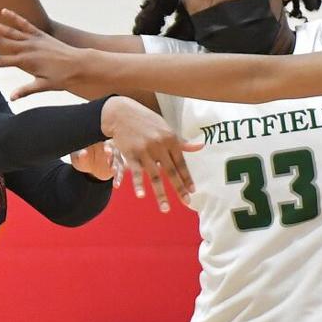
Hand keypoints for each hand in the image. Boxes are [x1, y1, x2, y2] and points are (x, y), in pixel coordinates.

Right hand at [0, 11, 91, 97]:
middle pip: (0, 42)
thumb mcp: (44, 86)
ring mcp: (33, 39)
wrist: (80, 64)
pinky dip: (15, 17)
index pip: (0, 63)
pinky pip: (25, 24)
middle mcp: (27, 48)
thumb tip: (11, 97)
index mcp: (26, 62)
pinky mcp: (40, 34)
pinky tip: (5, 10)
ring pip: (10, 30)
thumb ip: (26, 90)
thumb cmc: (63, 78)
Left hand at [70, 143, 116, 180]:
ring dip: (116, 166)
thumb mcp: (79, 157)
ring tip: (113, 170)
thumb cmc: (83, 158)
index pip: (106, 143)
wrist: (88, 166)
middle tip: (109, 154)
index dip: (107, 147)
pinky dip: (118, 179)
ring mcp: (115, 160)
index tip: (106, 150)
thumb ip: (81, 155)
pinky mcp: (117, 169)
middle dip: (112, 153)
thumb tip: (83, 153)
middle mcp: (111, 150)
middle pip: (114, 151)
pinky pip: (119, 174)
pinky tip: (116, 184)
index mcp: (102, 144)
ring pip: (118, 163)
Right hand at [101, 98, 198, 212]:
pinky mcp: (131, 154)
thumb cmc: (146, 121)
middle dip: (179, 189)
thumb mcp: (165, 128)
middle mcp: (160, 146)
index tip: (192, 191)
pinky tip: (142, 195)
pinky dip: (139, 184)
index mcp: (170, 139)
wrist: (121, 113)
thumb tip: (200, 146)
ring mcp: (145, 151)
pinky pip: (137, 172)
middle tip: (187, 203)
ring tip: (165, 208)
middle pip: (171, 172)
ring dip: (160, 194)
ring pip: (155, 176)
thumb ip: (181, 141)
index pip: (181, 163)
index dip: (187, 178)